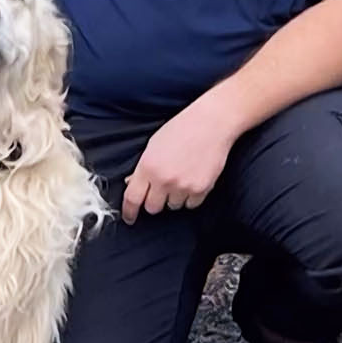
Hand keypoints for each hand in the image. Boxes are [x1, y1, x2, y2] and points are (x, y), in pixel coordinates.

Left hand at [121, 98, 237, 224]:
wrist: (211, 123)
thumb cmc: (182, 129)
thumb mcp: (154, 145)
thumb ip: (142, 168)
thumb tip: (132, 185)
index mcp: (148, 166)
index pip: (132, 199)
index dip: (129, 212)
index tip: (130, 219)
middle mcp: (163, 179)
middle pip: (152, 208)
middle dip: (155, 201)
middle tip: (162, 188)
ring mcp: (183, 186)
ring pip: (173, 206)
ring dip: (174, 197)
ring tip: (182, 176)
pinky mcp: (201, 189)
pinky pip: (191, 204)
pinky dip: (191, 196)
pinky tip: (194, 178)